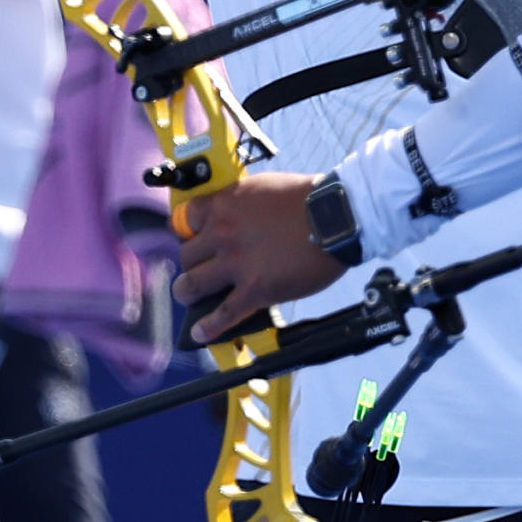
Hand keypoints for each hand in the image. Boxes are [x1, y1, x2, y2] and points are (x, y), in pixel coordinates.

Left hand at [175, 172, 337, 346]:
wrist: (336, 217)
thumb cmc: (307, 198)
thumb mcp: (262, 188)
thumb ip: (240, 203)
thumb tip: (235, 215)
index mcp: (224, 204)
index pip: (185, 220)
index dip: (187, 232)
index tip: (192, 239)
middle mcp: (222, 233)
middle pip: (186, 255)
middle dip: (191, 263)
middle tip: (201, 269)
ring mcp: (236, 264)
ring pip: (192, 284)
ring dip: (187, 292)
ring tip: (189, 297)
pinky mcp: (255, 290)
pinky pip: (223, 314)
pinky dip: (208, 326)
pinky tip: (199, 333)